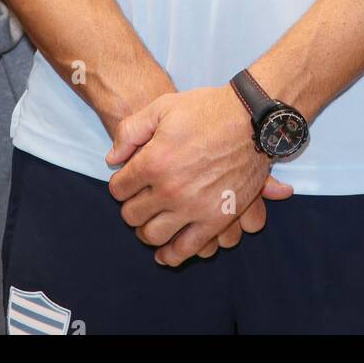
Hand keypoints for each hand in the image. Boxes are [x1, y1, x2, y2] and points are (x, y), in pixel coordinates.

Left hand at [106, 86, 292, 265]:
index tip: (128, 179)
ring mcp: (193, 208)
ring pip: (153, 235)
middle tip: (140, 198)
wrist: (251, 119)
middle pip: (132, 215)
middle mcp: (170, 189)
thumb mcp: (162, 107)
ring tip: (152, 219)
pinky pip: (186, 249)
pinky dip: (171, 255)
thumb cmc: (206, 110)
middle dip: (131, 206)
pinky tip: (165, 252)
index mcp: (154, 162)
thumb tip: (112, 160)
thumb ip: (130, 131)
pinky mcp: (216, 220)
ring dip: (147, 229)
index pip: (118, 189)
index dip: (120, 183)